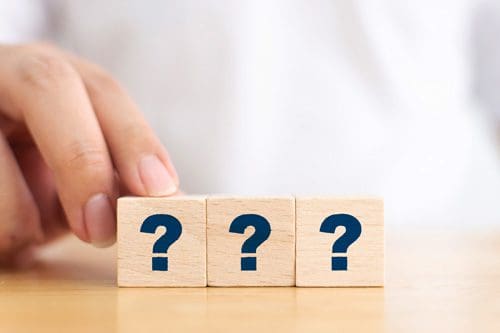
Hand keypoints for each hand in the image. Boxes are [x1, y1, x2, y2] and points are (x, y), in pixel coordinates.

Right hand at [0, 43, 178, 264]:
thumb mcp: (80, 164)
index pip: (103, 91)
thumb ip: (120, 177)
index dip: (133, 137)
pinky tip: (3, 235)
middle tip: (100, 229)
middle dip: (82, 160)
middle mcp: (14, 72)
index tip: (158, 189)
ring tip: (26, 239)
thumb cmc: (35, 162)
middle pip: (47, 87)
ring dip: (20, 212)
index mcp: (60, 78)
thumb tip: (175, 206)